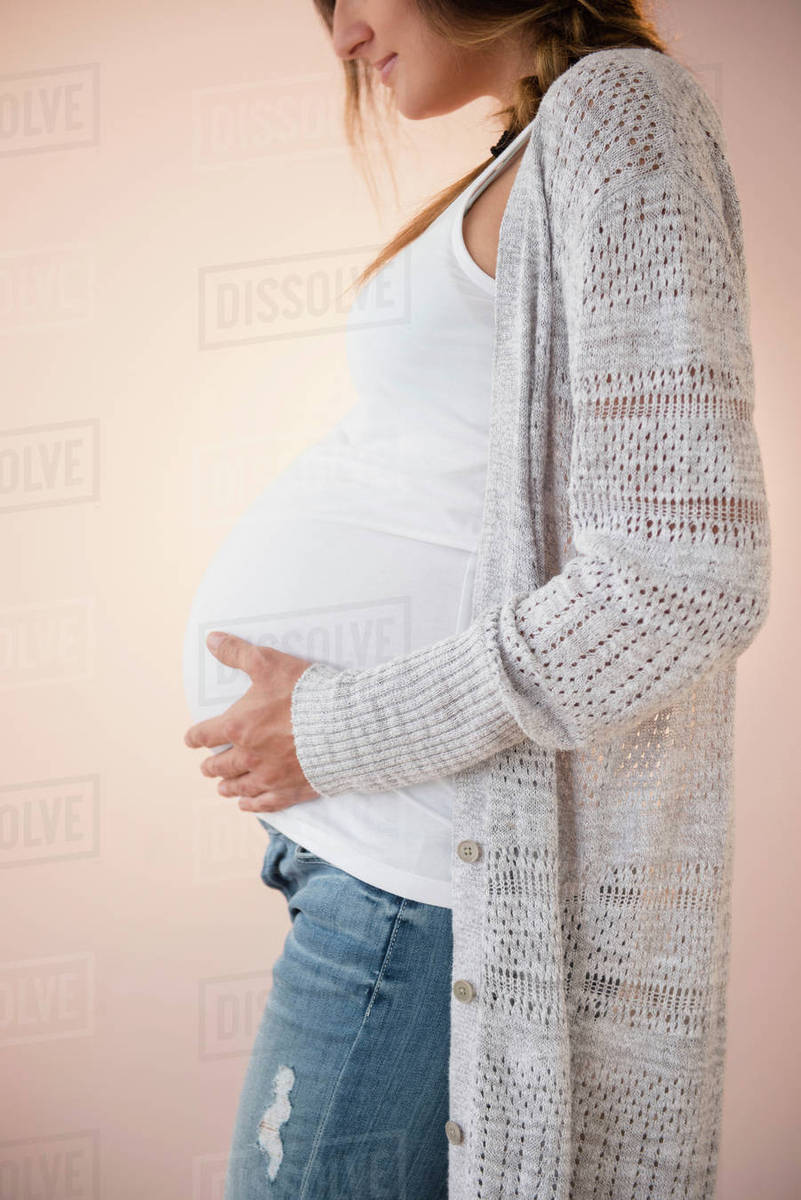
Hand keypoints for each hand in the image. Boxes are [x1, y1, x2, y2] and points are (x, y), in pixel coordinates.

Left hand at [183, 631, 322, 812]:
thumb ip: (237, 652)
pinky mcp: (290, 791)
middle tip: (208, 767)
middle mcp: (247, 756)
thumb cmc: (304, 693)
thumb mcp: (268, 664)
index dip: (195, 737)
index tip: (191, 739)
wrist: (342, 725)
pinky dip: (252, 805)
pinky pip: (264, 804)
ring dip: (227, 786)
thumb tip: (211, 638)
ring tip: (222, 788)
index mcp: (237, 727)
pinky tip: (247, 805)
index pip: (204, 735)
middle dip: (211, 765)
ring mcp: (268, 777)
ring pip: (239, 787)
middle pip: (219, 765)